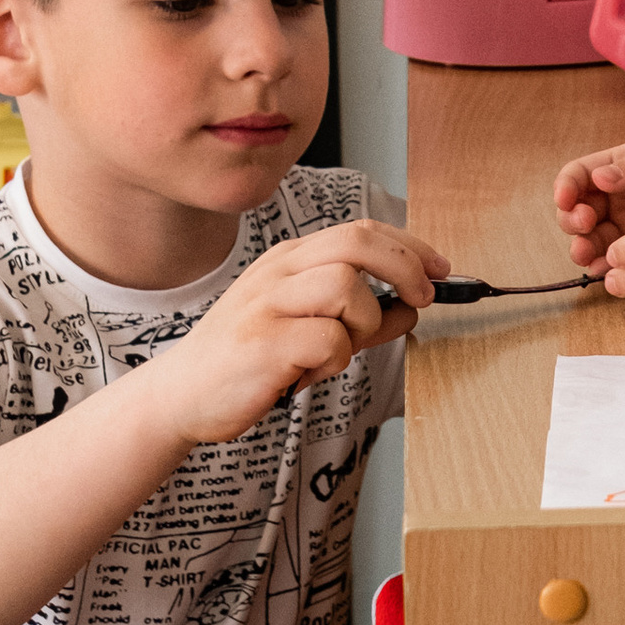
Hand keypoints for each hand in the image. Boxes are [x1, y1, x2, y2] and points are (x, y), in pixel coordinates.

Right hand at [140, 217, 446, 448]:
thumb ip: (361, 319)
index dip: (409, 246)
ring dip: (362, 324)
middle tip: (423, 298)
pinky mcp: (264, 341)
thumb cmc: (248, 360)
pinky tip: (306, 373)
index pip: (360, 231)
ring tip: (336, 351)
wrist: (183, 394)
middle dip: (405, 268)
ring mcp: (268, 303)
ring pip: (346, 288)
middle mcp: (278, 272)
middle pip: (357, 242)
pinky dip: (334, 361)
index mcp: (289, 260)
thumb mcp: (309, 330)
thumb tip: (412, 308)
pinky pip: (330, 341)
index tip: (441, 269)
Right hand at [554, 135, 624, 266]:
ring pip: (591, 237)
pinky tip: (604, 270)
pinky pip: (615, 259)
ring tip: (588, 255)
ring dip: (583, 246)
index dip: (567, 187)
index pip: (580, 174)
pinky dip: (604, 265)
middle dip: (573, 220)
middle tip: (584, 226)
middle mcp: (619, 194)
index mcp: (622, 165)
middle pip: (578, 209)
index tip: (567, 200)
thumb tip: (600, 176)